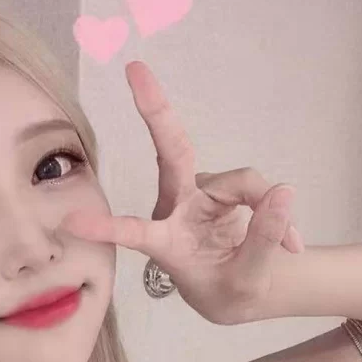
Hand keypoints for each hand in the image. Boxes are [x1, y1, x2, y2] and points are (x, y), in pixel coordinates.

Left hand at [59, 60, 303, 324]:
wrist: (241, 289)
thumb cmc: (228, 291)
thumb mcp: (247, 283)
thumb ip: (263, 241)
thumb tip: (283, 191)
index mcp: (167, 244)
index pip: (135, 234)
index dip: (106, 228)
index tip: (70, 221)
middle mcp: (177, 209)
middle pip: (171, 153)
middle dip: (156, 111)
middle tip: (135, 69)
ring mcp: (199, 193)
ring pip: (240, 181)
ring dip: (267, 207)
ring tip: (289, 245)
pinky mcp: (221, 187)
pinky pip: (256, 186)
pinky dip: (276, 211)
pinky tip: (291, 242)